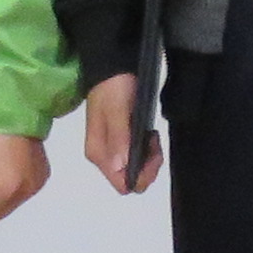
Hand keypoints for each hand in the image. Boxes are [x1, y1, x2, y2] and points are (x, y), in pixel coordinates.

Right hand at [82, 73, 159, 195]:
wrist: (111, 68)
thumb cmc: (113, 87)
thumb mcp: (118, 110)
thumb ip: (119, 137)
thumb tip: (120, 168)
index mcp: (98, 153)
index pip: (121, 184)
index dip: (141, 176)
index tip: (151, 154)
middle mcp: (103, 157)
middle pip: (130, 179)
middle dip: (148, 166)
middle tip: (153, 141)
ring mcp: (111, 150)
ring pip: (135, 169)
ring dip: (149, 157)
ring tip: (151, 135)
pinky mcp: (120, 142)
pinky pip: (136, 157)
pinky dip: (147, 150)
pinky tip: (149, 134)